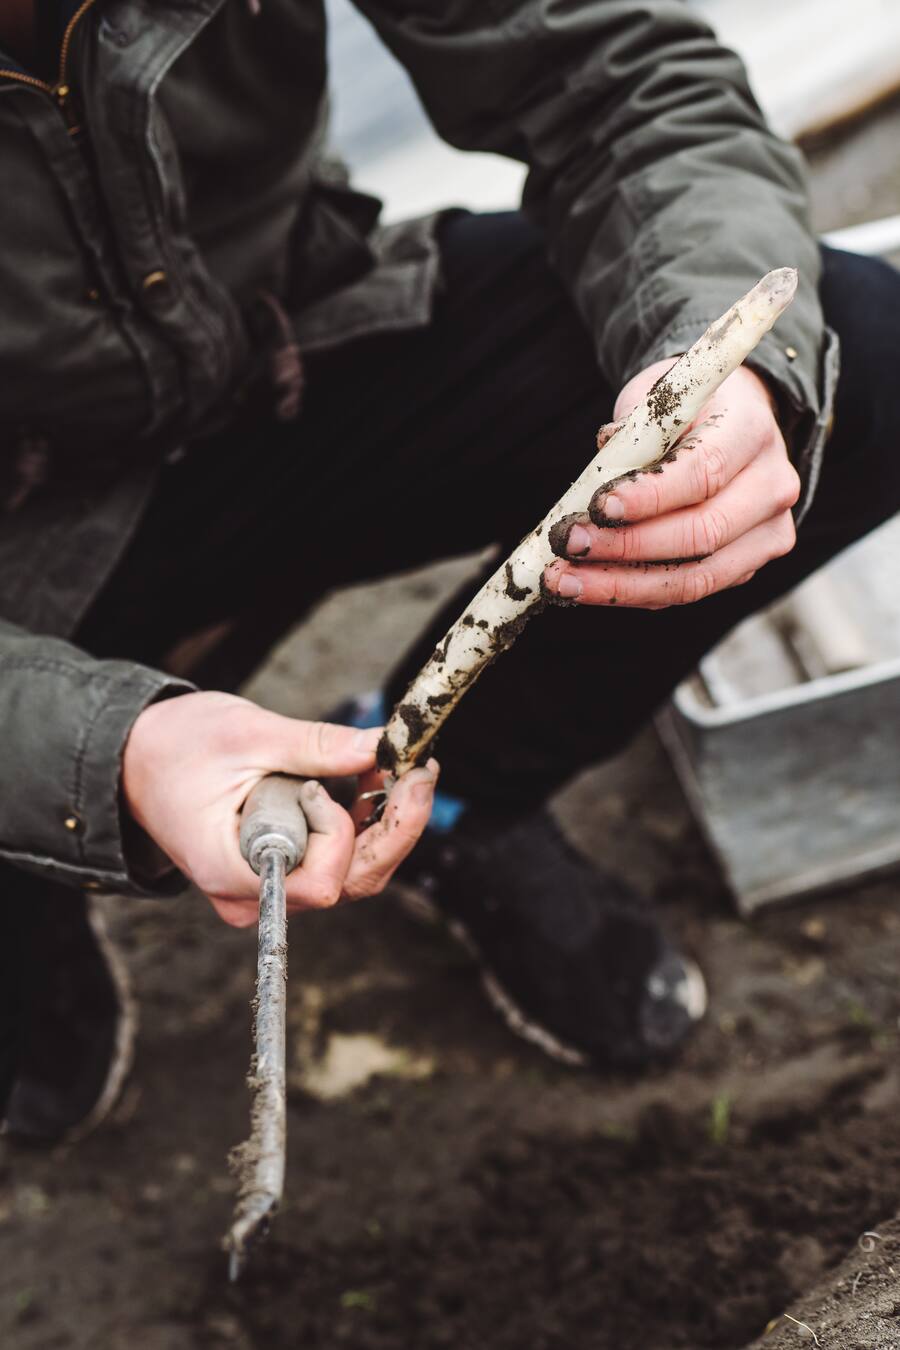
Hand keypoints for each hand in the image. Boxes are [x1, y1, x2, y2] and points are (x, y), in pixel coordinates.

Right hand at [122, 690, 436, 927]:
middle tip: (420, 770)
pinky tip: (376, 779)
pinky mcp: (281, 867)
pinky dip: (364, 822)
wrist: (133, 759)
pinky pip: (337, 859)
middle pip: (350, 882)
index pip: (321, 881)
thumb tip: (380, 746)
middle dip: (395, 827)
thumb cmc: (174, 748)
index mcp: (233, 871)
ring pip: (352, 874)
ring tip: (400, 768)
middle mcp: (255, 893)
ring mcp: (269, 885)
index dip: (347, 833)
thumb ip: (316, 746)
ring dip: (385, 822)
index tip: (351, 775)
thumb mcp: (247, 735)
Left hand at [543, 361, 799, 607]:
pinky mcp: (748, 566)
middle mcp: (773, 485)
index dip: (650, 496)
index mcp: (752, 430)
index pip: (704, 471)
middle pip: (703, 533)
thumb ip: (631, 433)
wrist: (731, 421)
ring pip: (697, 577)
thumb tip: (597, 474)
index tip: (598, 506)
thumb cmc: (687, 410)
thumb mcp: (657, 399)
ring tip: (564, 580)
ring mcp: (768, 532)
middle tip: (568, 543)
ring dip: (622, 585)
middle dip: (627, 546)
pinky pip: (688, 590)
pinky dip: (634, 592)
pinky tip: (589, 586)